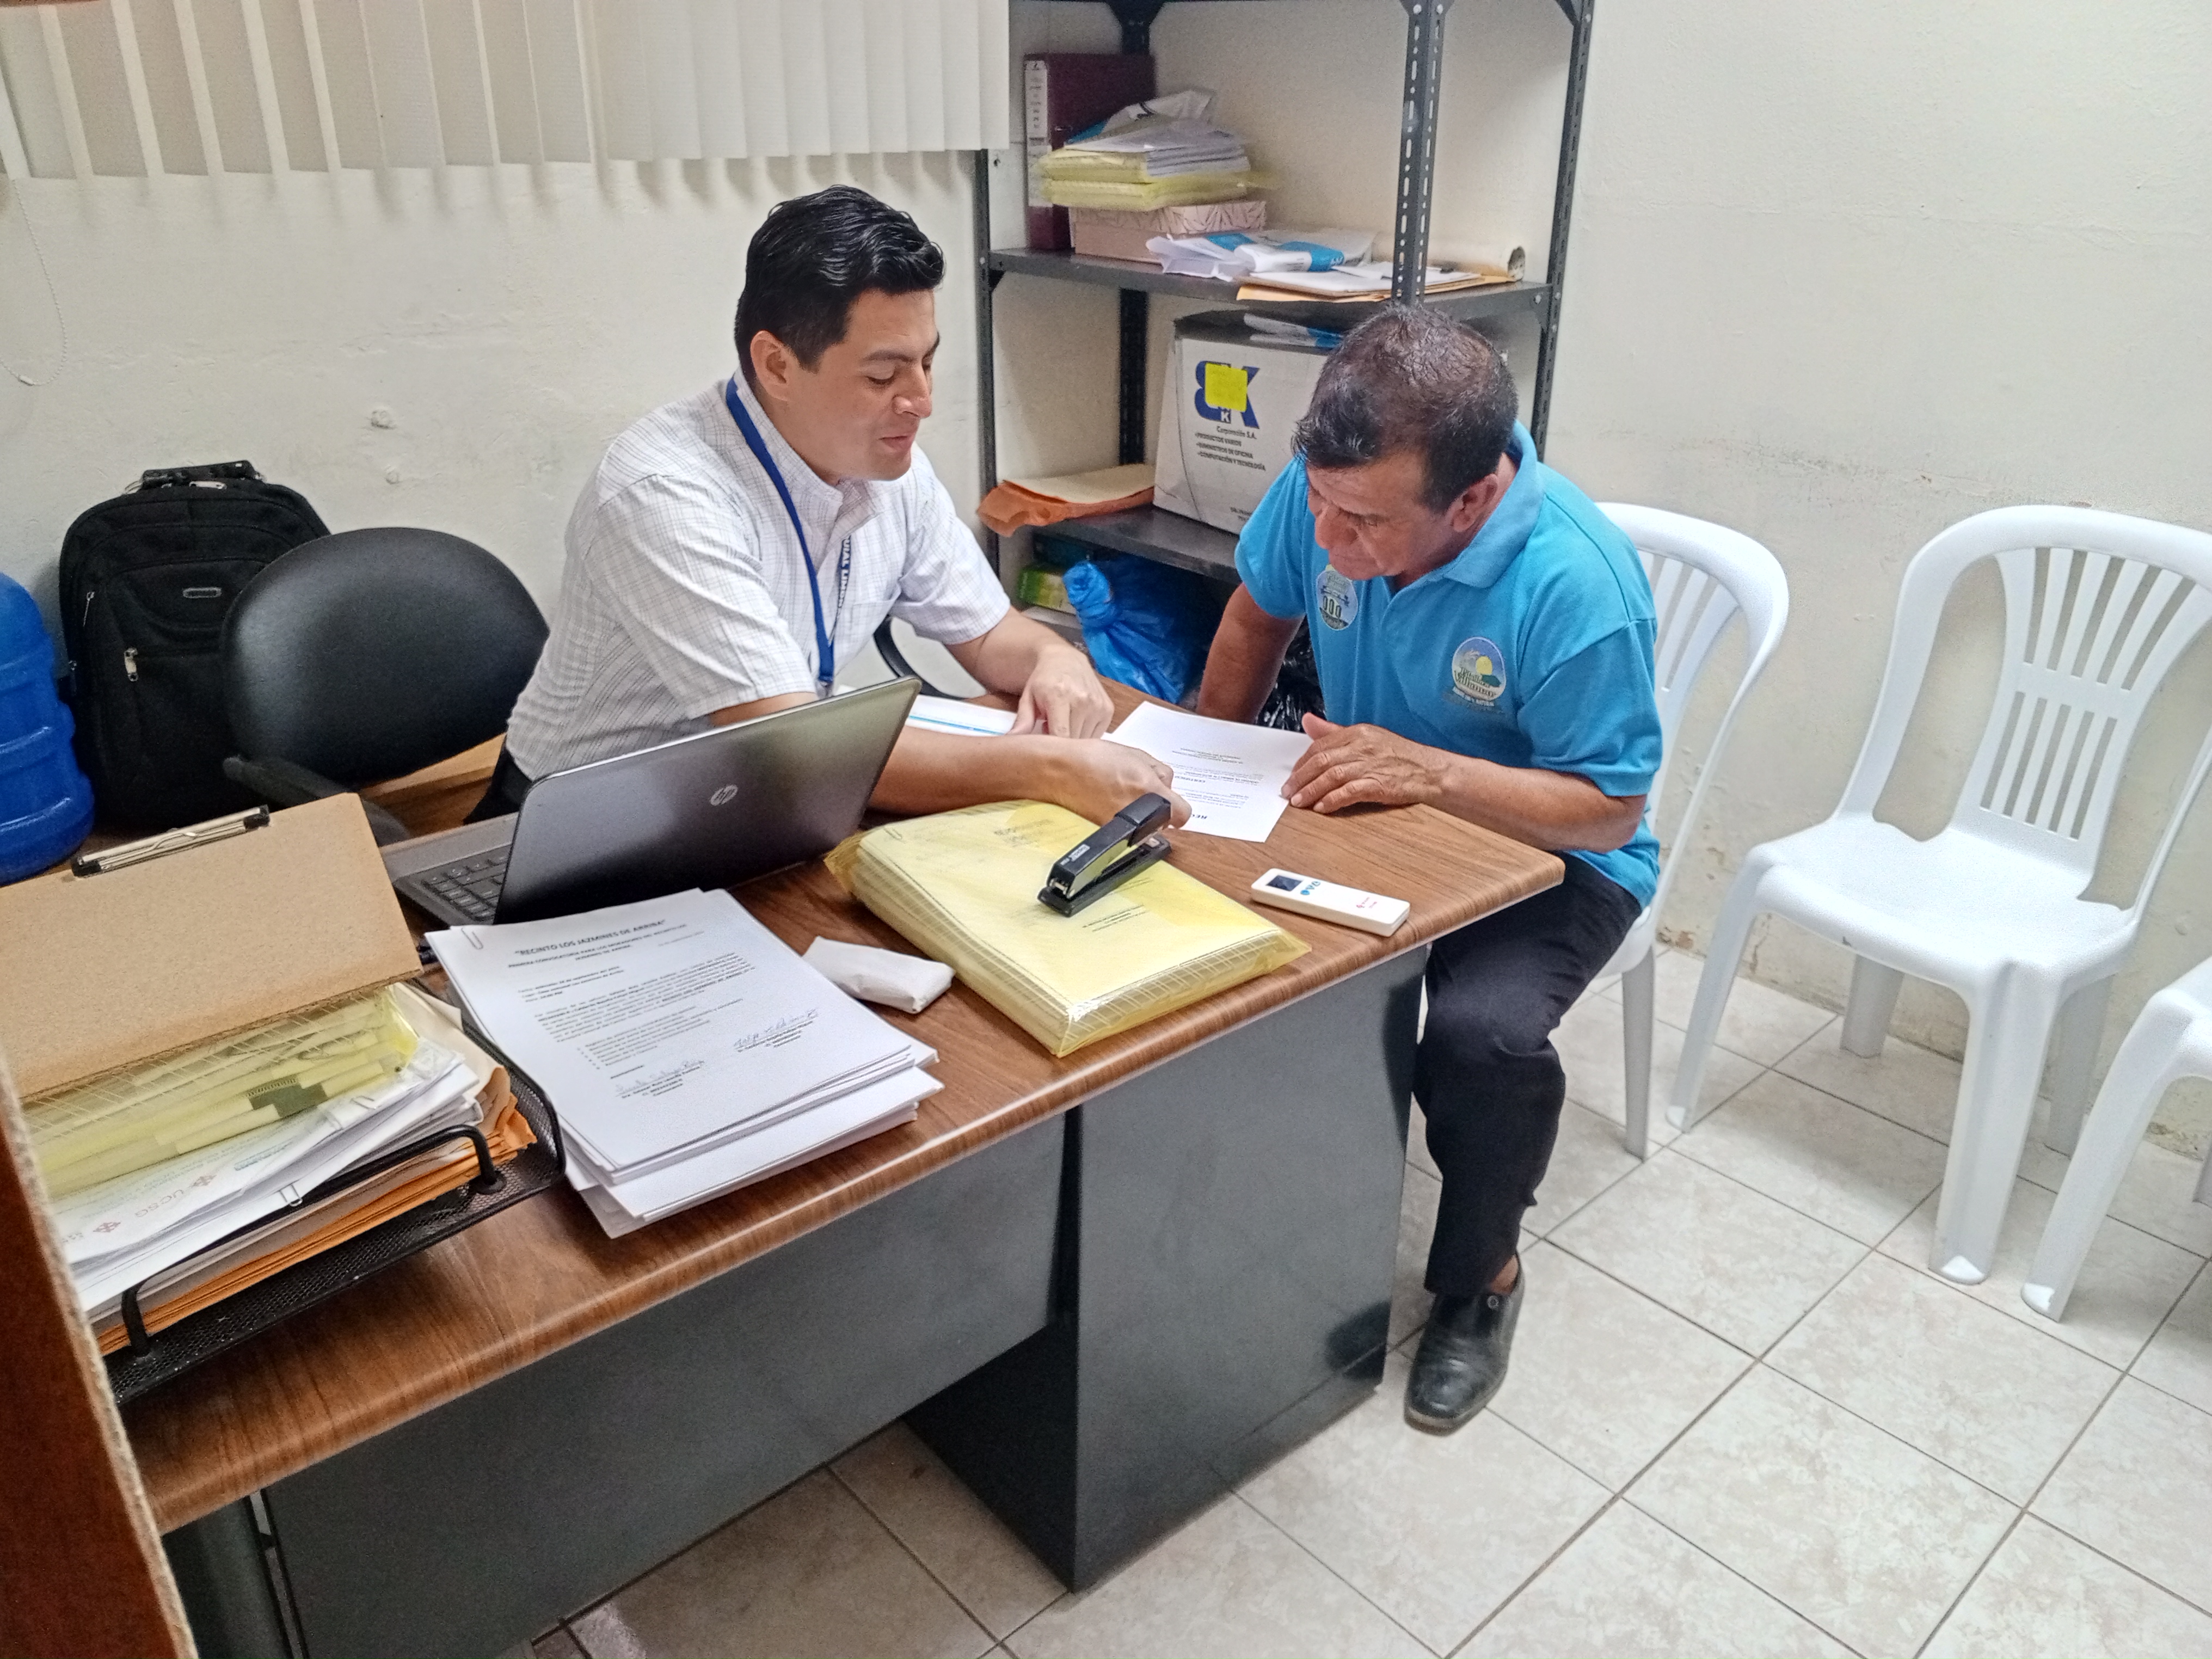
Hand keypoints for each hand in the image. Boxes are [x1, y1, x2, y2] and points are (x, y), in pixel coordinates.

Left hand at [1012, 644, 1113, 738]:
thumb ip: (1022, 721)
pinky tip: (1076, 721)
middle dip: (1061, 742)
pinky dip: (1086, 734)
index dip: (1052, 747)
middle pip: (1073, 741)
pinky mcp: (1108, 709)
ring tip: (1064, 723)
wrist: (1065, 659)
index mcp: (1060, 696)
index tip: (1044, 745)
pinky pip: (1097, 735)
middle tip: (1051, 729)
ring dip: (1074, 738)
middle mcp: (1083, 700)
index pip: (1061, 735)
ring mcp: (1098, 705)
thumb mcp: (1028, 697)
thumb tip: (1011, 741)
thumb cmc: (1043, 680)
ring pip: (1085, 740)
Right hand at [1046, 738, 1192, 827]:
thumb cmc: (1092, 759)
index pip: (1182, 814)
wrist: (1058, 771)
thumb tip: (1168, 786)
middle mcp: (1139, 814)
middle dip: (1155, 809)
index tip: (1172, 806)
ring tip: (1118, 796)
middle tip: (1137, 792)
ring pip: (1143, 828)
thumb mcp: (1135, 754)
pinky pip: (1124, 830)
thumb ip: (1159, 772)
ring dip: (1138, 816)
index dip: (1177, 808)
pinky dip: (1120, 819)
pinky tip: (1107, 802)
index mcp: (1150, 791)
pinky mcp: (1107, 833)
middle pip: (1162, 822)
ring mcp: (1122, 827)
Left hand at [1284, 715, 1445, 812]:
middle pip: (1321, 761)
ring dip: (1311, 791)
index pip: (1320, 745)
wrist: (1432, 772)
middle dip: (1300, 778)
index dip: (1302, 762)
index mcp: (1358, 732)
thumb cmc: (1401, 756)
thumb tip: (1308, 721)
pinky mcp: (1378, 784)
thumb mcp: (1368, 738)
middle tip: (1288, 791)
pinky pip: (1348, 792)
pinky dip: (1332, 800)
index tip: (1293, 775)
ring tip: (1298, 802)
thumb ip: (1335, 732)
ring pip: (1330, 776)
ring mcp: (1370, 765)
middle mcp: (1362, 746)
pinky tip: (1321, 807)